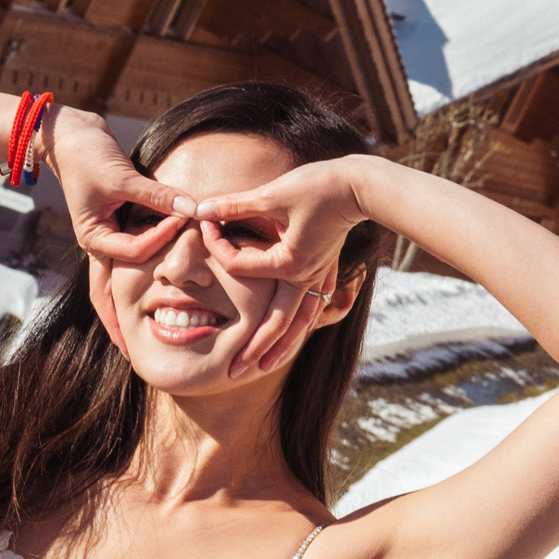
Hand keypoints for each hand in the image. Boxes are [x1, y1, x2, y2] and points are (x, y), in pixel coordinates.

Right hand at [42, 104, 191, 266]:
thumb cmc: (86, 155)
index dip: (162, 236)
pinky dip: (161, 229)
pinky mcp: (122, 217)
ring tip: (189, 239)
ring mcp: (112, 230)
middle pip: (139, 261)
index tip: (183, 216)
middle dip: (162, 256)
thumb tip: (192, 209)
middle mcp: (102, 240)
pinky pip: (145, 231)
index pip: (136, 250)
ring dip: (164, 244)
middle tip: (190, 247)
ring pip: (144, 249)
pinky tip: (179, 223)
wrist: (72, 134)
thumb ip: (157, 195)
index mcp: (94, 238)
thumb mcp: (121, 177)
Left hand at [192, 156, 372, 377]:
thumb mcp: (272, 194)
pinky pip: (312, 310)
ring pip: (298, 324)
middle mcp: (304, 278)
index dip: (218, 247)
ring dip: (281, 347)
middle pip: (276, 324)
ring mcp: (317, 278)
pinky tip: (293, 336)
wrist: (358, 185)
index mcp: (289, 264)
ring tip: (264, 369)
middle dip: (255, 350)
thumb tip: (201, 209)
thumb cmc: (317, 187)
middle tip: (233, 373)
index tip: (204, 226)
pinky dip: (300, 327)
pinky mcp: (325, 271)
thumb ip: (235, 205)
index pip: (241, 267)